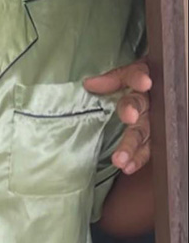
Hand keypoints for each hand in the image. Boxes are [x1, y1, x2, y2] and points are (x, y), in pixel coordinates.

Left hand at [84, 60, 151, 174]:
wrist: (152, 88)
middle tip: (128, 118)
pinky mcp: (152, 136)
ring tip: (121, 159)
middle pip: (140, 107)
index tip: (143, 83)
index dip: (139, 79)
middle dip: (134, 113)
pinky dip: (138, 158)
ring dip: (133, 145)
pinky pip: (147, 148)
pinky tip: (129, 167)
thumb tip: (90, 84)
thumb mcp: (122, 76)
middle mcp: (147, 100)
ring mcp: (151, 119)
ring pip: (144, 131)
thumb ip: (109, 80)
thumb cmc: (133, 82)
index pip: (137, 76)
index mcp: (138, 81)